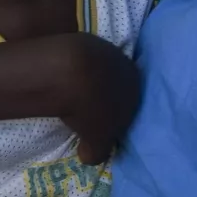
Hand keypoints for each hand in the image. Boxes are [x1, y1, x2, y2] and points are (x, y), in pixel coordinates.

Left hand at [54, 33, 141, 164]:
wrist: (70, 74)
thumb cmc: (91, 110)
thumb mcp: (97, 141)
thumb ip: (98, 151)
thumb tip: (89, 156)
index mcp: (135, 89)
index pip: (128, 106)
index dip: (113, 119)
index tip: (97, 127)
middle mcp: (125, 68)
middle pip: (115, 86)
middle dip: (103, 98)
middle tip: (83, 111)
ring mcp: (105, 51)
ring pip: (98, 70)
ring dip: (87, 81)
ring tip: (69, 95)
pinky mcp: (84, 40)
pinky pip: (80, 60)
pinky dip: (73, 69)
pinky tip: (61, 78)